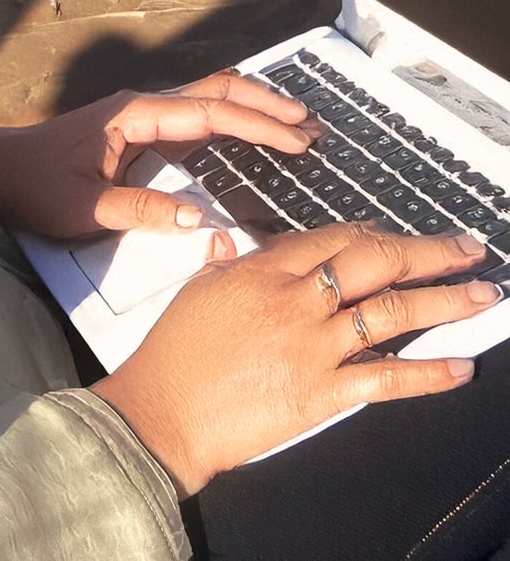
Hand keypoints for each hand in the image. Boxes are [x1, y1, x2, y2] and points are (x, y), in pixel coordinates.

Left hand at [0, 72, 314, 238]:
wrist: (0, 170)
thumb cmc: (37, 187)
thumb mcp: (84, 208)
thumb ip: (139, 212)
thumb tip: (197, 220)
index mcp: (133, 115)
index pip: (207, 112)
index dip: (256, 125)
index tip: (298, 140)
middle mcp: (142, 106)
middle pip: (215, 92)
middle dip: (266, 105)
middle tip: (313, 125)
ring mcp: (142, 115)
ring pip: (208, 98)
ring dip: (252, 108)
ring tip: (298, 126)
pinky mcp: (140, 130)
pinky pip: (195, 116)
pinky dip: (231, 119)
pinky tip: (252, 134)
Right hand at [91, 224, 497, 494]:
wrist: (165, 411)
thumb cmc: (174, 353)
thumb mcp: (195, 290)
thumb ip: (222, 261)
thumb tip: (230, 241)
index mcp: (264, 270)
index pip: (336, 237)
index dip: (379, 232)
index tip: (406, 234)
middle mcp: (297, 301)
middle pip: (376, 262)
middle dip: (429, 253)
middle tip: (466, 249)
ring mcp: (313, 347)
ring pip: (393, 313)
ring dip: (444, 301)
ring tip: (481, 295)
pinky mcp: (322, 392)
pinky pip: (387, 378)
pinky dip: (428, 373)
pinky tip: (458, 366)